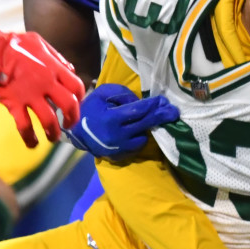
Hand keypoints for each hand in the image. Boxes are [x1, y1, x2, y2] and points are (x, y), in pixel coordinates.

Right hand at [0, 27, 83, 146]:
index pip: (76, 86)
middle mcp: (45, 82)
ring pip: (49, 120)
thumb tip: (70, 70)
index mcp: (53, 67)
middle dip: (72, 118)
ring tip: (53, 138)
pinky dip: (29, 138)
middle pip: (68, 105)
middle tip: (69, 124)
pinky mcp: (13, 103)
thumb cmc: (12, 43)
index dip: (80, 98)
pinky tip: (32, 144)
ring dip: (54, 132)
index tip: (77, 104)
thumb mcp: (39, 43)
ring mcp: (29, 94)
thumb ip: (56, 57)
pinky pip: (24, 125)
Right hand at [65, 84, 179, 157]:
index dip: (153, 105)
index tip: (165, 101)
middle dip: (161, 116)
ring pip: (143, 137)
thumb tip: (140, 102)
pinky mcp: (119, 155)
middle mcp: (117, 135)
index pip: (138, 110)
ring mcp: (119, 147)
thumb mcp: (103, 94)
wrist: (75, 132)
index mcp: (112, 118)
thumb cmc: (90, 108)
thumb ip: (123, 94)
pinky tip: (139, 130)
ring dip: (148, 127)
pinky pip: (137, 146)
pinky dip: (139, 137)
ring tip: (151, 119)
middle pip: (145, 124)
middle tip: (174, 112)